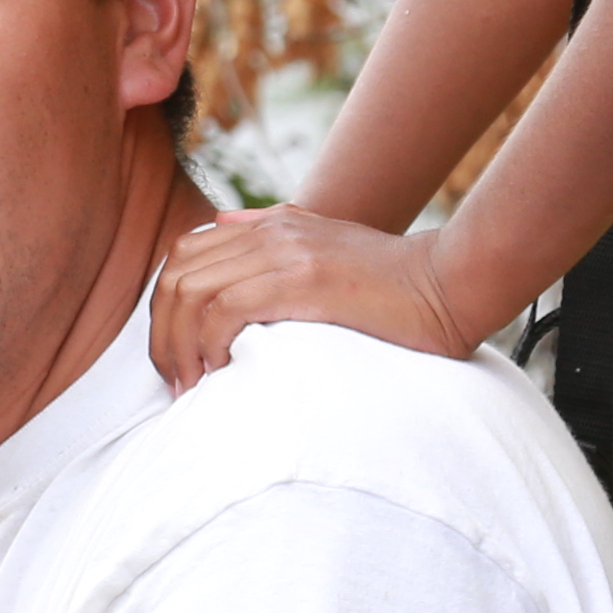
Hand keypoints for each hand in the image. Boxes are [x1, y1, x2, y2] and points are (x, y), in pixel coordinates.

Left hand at [147, 204, 475, 389]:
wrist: (449, 282)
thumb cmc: (392, 281)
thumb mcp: (325, 242)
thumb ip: (272, 232)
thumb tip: (221, 224)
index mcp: (270, 225)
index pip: (183, 256)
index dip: (165, 310)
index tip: (178, 360)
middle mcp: (270, 231)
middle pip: (177, 275)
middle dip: (163, 335)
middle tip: (176, 383)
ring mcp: (286, 252)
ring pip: (192, 291)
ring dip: (180, 346)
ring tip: (194, 387)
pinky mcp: (304, 280)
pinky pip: (227, 308)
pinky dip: (211, 344)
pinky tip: (221, 372)